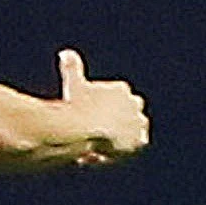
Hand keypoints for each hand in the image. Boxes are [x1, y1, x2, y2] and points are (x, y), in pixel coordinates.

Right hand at [56, 49, 148, 163]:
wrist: (82, 131)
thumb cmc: (75, 106)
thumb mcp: (73, 84)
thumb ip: (72, 68)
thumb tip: (66, 52)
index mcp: (120, 89)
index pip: (113, 97)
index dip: (97, 107)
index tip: (84, 114)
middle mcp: (133, 103)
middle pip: (125, 111)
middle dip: (113, 119)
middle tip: (93, 129)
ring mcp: (138, 122)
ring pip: (129, 129)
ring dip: (118, 134)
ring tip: (96, 143)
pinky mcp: (139, 140)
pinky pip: (131, 145)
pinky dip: (120, 148)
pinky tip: (101, 152)